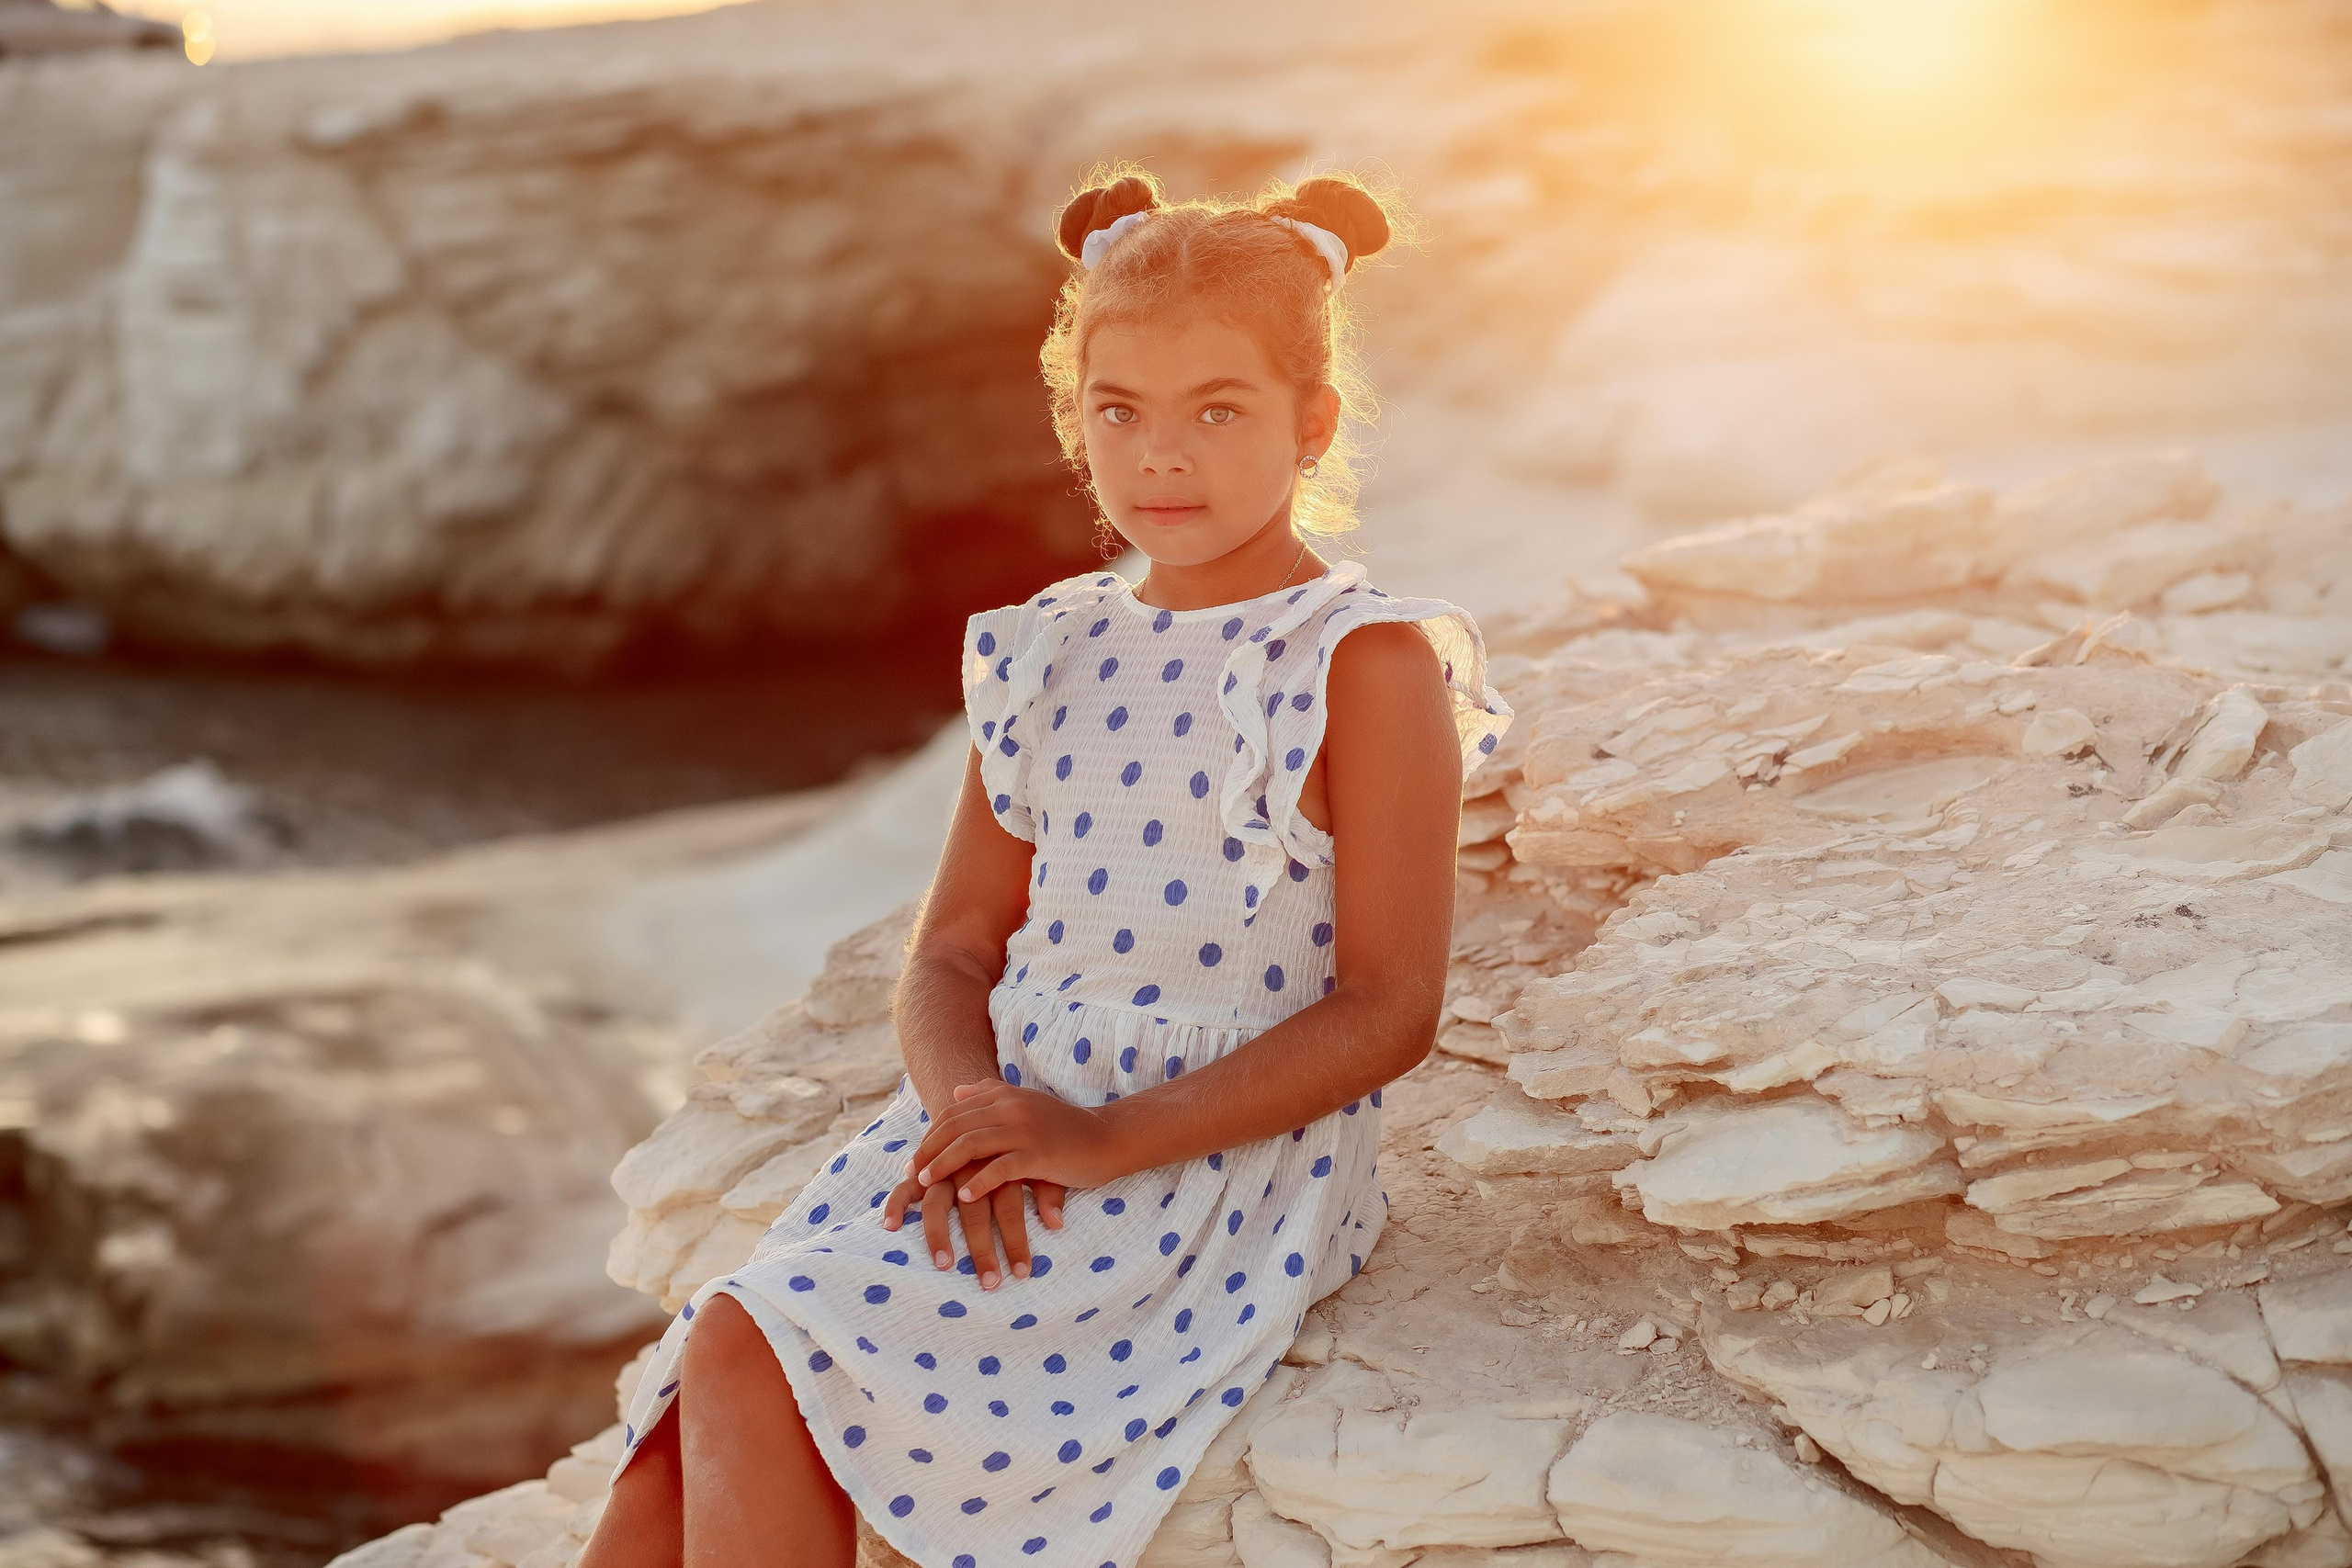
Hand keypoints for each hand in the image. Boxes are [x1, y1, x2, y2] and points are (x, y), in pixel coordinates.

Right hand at [880, 1155, 1064, 1291]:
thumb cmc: (1018, 1147)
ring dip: (939, 1237)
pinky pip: (906, 1188)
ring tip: (945, 1266)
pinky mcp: (925, 1172)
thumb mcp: (1038, 1164)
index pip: (1009, 1210)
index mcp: (999, 1166)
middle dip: (983, 1251)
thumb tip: (1058, 1223)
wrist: (985, 1111)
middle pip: (975, 1213)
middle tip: (991, 1284)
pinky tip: (890, 1227)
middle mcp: (969, 1168)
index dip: (1016, 1242)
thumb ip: (1049, 1192)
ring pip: (938, 1205)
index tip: (1023, 1274)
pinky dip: (897, 1204)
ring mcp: (943, 1170)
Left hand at [904, 1080, 1129, 1207]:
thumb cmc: (1065, 1127)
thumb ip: (991, 1092)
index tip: (915, 1158)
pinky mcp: (1039, 1153)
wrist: (1107, 1138)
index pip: (954, 1112)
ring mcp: (1025, 1129)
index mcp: (1005, 1095)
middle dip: (928, 1150)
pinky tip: (964, 1197)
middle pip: (956, 1126)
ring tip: (926, 1183)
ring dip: (943, 1165)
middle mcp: (1011, 1106)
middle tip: (911, 1173)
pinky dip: (978, 1183)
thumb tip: (957, 1091)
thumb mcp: (1026, 1103)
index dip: (930, 1135)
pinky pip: (1000, 1168)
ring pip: (971, 1145)